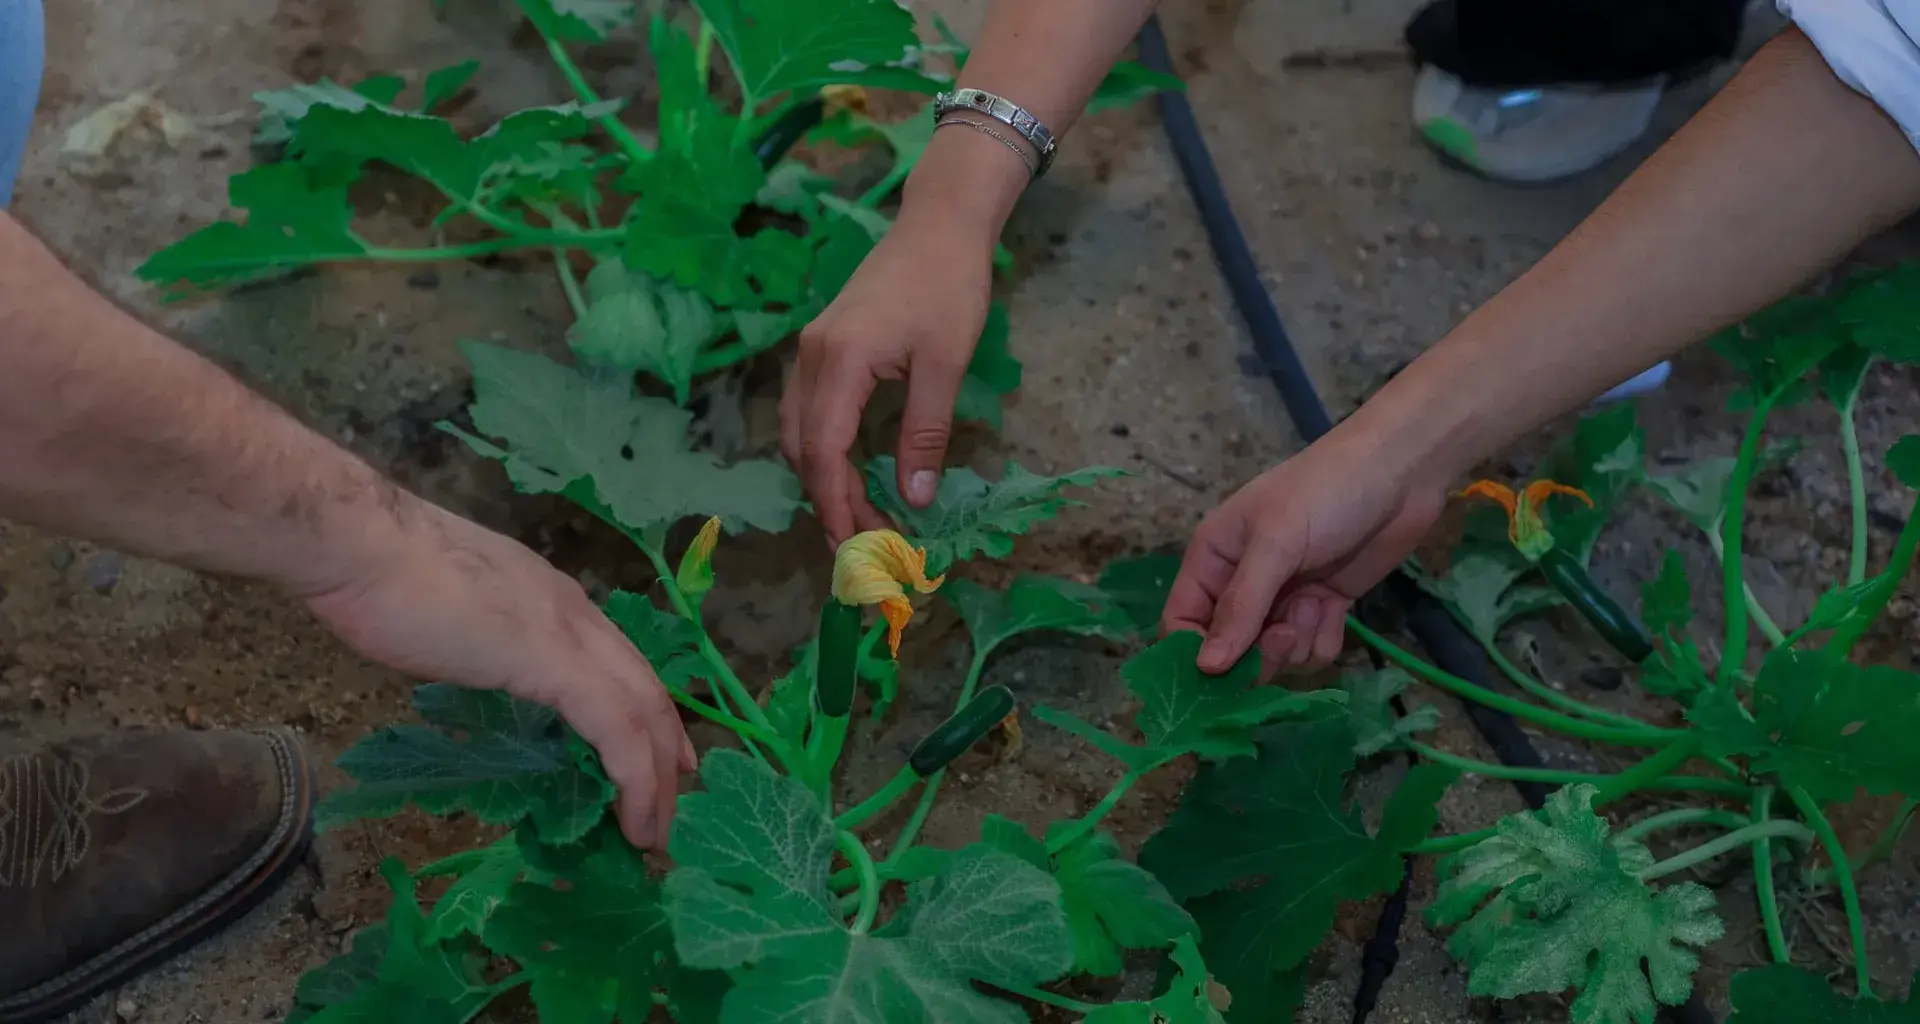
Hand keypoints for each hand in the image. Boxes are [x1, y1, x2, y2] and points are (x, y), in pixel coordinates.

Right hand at [298, 499, 693, 849]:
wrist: (359, 543)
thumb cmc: (382, 577)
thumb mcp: (454, 616)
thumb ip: (483, 642)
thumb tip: (481, 669)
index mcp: (553, 600)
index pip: (621, 662)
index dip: (645, 713)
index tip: (659, 759)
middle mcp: (575, 612)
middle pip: (646, 689)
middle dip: (664, 753)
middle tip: (667, 809)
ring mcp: (570, 633)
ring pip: (644, 711)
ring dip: (655, 779)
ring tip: (652, 833)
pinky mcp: (554, 662)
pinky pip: (616, 728)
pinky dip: (634, 777)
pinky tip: (631, 820)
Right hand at [781, 209, 994, 543]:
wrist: (938, 224)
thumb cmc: (949, 286)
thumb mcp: (946, 364)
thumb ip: (926, 433)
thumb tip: (914, 500)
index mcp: (840, 361)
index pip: (824, 453)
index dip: (837, 506)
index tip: (859, 547)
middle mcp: (812, 357)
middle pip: (803, 449)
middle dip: (828, 502)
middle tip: (861, 546)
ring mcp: (812, 349)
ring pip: (799, 432)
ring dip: (823, 478)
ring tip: (858, 518)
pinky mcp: (823, 345)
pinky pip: (809, 411)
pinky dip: (823, 450)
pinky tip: (853, 471)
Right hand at [1163, 426, 1449, 674]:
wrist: (1400, 473)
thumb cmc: (1324, 495)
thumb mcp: (1275, 544)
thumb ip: (1241, 607)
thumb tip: (1205, 668)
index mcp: (1213, 559)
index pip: (1182, 620)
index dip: (1193, 652)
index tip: (1218, 678)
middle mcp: (1242, 583)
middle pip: (1229, 648)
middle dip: (1256, 652)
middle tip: (1284, 634)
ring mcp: (1284, 598)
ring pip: (1273, 655)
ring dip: (1294, 643)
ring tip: (1315, 607)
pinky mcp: (1323, 607)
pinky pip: (1311, 649)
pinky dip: (1323, 638)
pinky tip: (1335, 608)